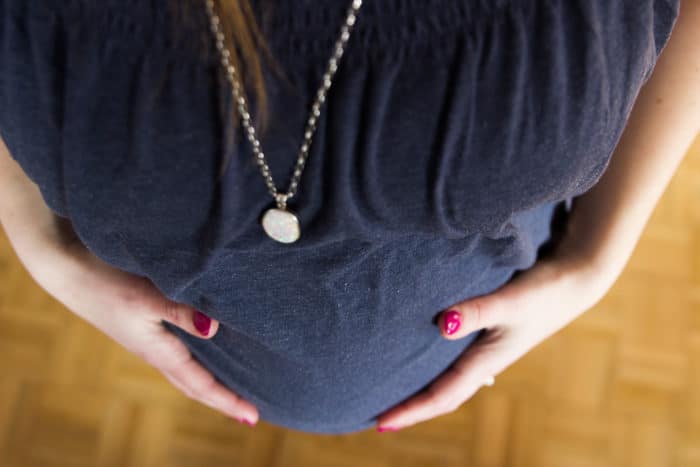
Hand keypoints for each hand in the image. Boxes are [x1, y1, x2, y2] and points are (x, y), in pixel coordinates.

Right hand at [33, 240, 258, 425]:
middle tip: (246, 413)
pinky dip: (193, 364)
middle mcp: (153, 350)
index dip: (227, 400)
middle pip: (193, 385)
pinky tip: (200, 352)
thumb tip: (213, 329)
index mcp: (157, 349)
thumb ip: (181, 312)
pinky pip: (175, 355)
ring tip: (228, 390)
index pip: (200, 383)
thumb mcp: (148, 296)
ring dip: (206, 384)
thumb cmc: (107, 281)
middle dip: (220, 399)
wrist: (66, 267)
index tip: (252, 417)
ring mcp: (145, 340)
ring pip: (183, 372)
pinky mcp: (139, 326)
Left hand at [375, 250, 614, 431]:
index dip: (410, 411)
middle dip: (413, 409)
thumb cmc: (543, 292)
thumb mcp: (508, 302)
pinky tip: (429, 362)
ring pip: (449, 381)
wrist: (575, 282)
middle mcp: (485, 362)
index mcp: (486, 362)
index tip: (380, 422)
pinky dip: (437, 370)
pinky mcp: (491, 336)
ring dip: (424, 392)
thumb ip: (476, 312)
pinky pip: (457, 362)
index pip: (441, 396)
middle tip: (379, 417)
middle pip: (443, 396)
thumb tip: (442, 325)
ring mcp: (489, 351)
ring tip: (397, 394)